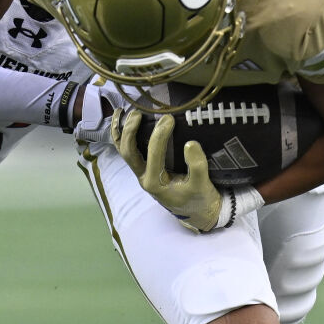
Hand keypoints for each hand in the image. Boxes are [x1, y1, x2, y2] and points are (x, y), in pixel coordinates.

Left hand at [114, 110, 224, 232]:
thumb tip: (190, 144)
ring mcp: (141, 172)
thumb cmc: (198, 198)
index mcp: (156, 182)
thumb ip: (197, 166)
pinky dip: (121, 136)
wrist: (196, 211)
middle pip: (129, 153)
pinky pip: (128, 151)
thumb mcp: (202, 185)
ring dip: (121, 132)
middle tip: (139, 114)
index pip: (154, 155)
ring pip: (124, 151)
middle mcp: (144, 177)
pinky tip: (120, 120)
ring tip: (122, 112)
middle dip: (131, 132)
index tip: (169, 118)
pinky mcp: (144, 168)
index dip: (160, 135)